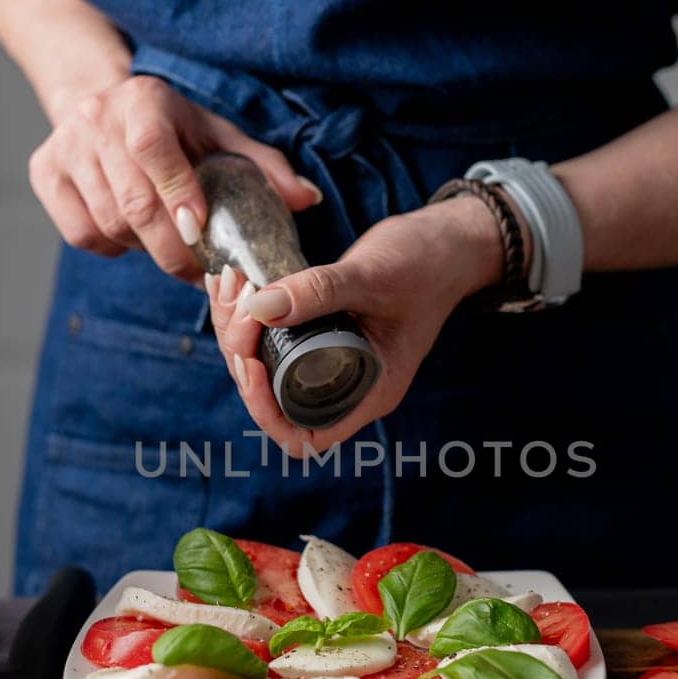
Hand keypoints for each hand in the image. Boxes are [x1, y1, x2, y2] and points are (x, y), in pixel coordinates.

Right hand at [29, 75, 320, 278]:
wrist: (100, 103)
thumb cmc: (173, 127)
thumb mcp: (219, 135)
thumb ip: (263, 167)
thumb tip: (306, 200)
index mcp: (144, 101)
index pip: (153, 151)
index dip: (177, 196)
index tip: (201, 233)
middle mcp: (97, 120)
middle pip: (132, 203)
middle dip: (171, 248)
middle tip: (200, 273)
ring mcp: (65, 147)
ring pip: (107, 223)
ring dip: (144, 249)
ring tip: (170, 248)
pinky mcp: (44, 173)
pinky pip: (80, 233)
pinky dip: (110, 246)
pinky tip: (131, 236)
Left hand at [209, 196, 505, 452]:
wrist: (448, 242)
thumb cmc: (426, 264)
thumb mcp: (373, 275)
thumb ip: (319, 291)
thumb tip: (258, 307)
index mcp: (369, 392)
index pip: (303, 435)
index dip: (266, 410)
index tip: (250, 362)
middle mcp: (347, 386)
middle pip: (272, 400)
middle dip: (243, 356)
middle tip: (234, 302)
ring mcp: (332, 362)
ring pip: (265, 368)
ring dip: (238, 333)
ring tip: (230, 284)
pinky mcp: (319, 335)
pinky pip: (272, 340)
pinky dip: (248, 317)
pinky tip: (235, 284)